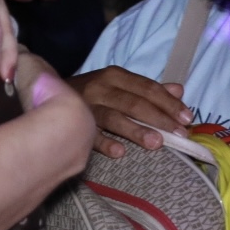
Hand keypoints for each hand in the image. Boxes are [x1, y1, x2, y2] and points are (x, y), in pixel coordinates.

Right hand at [67, 65, 192, 157]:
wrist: (42, 92)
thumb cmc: (90, 93)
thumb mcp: (118, 85)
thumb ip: (148, 89)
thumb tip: (179, 89)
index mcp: (114, 76)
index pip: (146, 88)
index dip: (168, 102)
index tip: (187, 118)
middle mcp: (100, 87)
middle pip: (133, 102)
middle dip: (159, 118)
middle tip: (179, 134)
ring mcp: (84, 105)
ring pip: (113, 117)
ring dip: (135, 130)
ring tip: (156, 143)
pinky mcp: (71, 122)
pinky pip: (89, 134)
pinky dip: (104, 142)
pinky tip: (119, 152)